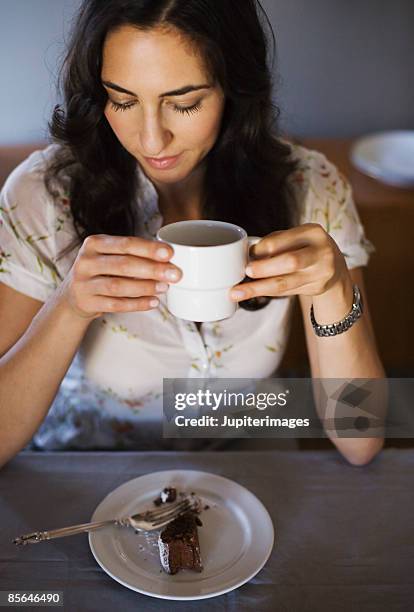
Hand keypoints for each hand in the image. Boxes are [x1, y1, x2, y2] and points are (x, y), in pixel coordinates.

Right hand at [58, 234, 181, 319]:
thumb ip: (134, 254)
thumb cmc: (102, 271)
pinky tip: (152, 302)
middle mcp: (86, 261)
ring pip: (118, 286)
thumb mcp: (110, 256)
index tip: (170, 253)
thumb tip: (168, 260)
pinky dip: (137, 304)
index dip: (149, 249)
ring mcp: (83, 283)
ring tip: (164, 288)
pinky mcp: (86, 302)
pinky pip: (115, 305)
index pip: (125, 244)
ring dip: (145, 287)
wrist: (74, 295)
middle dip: (152, 269)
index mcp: (94, 243)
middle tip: (175, 274)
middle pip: (123, 264)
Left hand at [230, 223, 349, 301]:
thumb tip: (248, 254)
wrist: (334, 267)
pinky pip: (286, 292)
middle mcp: (321, 252)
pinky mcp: (316, 288)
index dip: (262, 248)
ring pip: (286, 283)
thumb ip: (276, 242)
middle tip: (246, 271)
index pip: (282, 240)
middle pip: (290, 262)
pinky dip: (268, 292)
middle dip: (264, 268)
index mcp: (313, 232)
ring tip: (238, 292)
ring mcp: (321, 273)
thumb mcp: (297, 237)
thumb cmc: (307, 248)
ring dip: (259, 288)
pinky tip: (254, 293)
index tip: (247, 254)